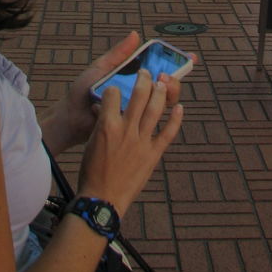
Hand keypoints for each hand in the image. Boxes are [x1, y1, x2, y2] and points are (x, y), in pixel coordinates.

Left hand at [41, 32, 189, 153]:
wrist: (69, 118)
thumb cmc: (82, 92)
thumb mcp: (100, 69)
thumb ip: (118, 54)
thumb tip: (135, 34)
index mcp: (134, 80)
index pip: (162, 72)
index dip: (178, 64)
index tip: (190, 57)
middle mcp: (139, 96)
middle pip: (168, 88)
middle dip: (174, 80)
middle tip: (165, 77)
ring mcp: (138, 113)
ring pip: (164, 104)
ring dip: (168, 93)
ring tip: (159, 85)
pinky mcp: (134, 129)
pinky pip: (153, 124)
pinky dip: (160, 113)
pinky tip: (159, 107)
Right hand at [77, 68, 183, 216]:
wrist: (102, 199)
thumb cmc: (92, 171)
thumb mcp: (92, 142)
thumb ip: (101, 123)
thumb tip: (102, 109)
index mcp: (107, 125)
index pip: (112, 93)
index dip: (114, 88)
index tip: (116, 89)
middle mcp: (126, 129)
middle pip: (139, 94)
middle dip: (144, 79)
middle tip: (146, 73)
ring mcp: (141, 141)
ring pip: (156, 108)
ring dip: (161, 92)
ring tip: (162, 83)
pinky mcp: (153, 154)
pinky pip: (168, 132)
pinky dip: (176, 119)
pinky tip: (180, 108)